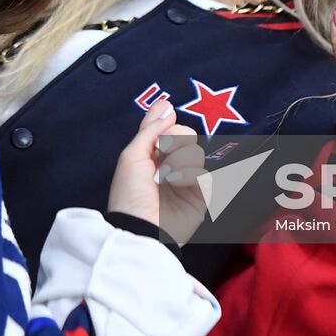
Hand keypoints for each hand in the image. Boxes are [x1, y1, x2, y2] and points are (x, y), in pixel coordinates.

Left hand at [107, 99, 206, 244]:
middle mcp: (169, 165)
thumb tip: (168, 106)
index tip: (167, 109)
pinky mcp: (199, 196)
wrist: (141, 229)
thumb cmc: (130, 194)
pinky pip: (205, 174)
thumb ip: (150, 130)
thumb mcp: (131, 156)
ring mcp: (185, 180)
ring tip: (166, 176)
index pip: (163, 129)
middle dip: (176, 138)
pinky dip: (191, 175)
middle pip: (185, 135)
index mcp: (149, 155)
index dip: (165, 119)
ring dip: (180, 159)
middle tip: (163, 148)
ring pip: (196, 152)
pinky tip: (177, 183)